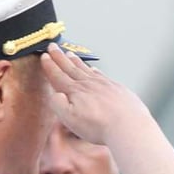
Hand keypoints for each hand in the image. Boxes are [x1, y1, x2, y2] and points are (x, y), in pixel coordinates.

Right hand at [39, 43, 154, 144]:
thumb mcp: (70, 119)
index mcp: (75, 91)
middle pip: (71, 68)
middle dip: (60, 57)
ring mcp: (104, 84)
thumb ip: (58, 105)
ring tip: (69, 54)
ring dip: (76, 61)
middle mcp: (89, 84)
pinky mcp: (117, 88)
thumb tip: (55, 94)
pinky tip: (93, 69)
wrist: (128, 125)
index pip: (58, 75)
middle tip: (53, 47)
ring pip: (86, 69)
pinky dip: (94, 70)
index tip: (44, 56)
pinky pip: (102, 75)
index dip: (50, 66)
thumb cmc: (100, 126)